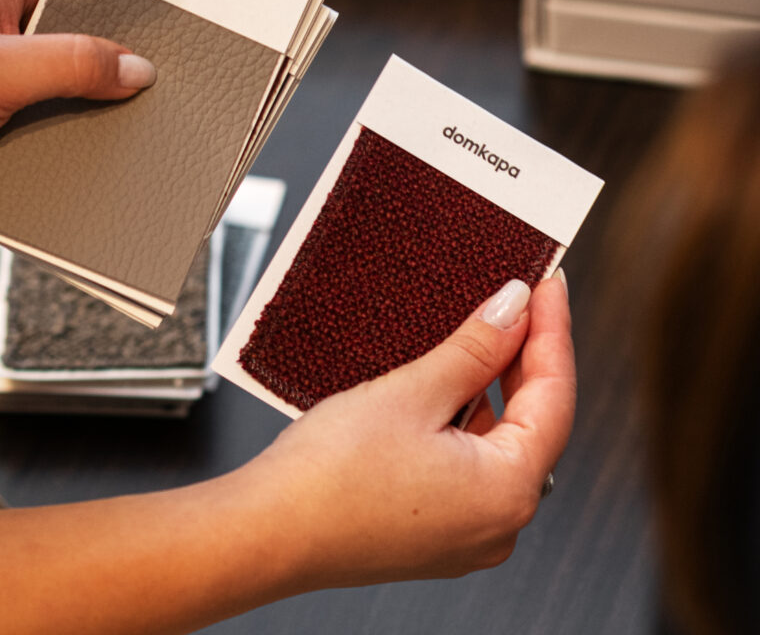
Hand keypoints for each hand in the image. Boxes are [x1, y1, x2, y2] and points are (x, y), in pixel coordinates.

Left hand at [0, 0, 154, 205]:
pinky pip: (59, 106)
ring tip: (148, 94)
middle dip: (126, 15)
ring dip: (106, 80)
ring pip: (76, 58)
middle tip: (170, 32)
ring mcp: (8, 65)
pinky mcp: (5, 110)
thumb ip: (67, 65)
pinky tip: (108, 137)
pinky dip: (84, 119)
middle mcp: (8, 17)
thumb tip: (134, 68)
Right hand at [236, 273, 574, 591]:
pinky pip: (466, 473)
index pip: (555, 396)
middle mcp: (500, 525)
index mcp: (508, 491)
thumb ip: (473, 349)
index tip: (545, 285)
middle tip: (512, 303)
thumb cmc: (326, 478)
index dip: (551, 331)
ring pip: (495, 449)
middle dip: (520, 363)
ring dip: (486, 395)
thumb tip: (513, 311)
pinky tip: (438, 394)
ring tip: (469, 341)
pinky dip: (460, 429)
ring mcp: (467, 538)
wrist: (267, 533)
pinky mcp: (434, 539)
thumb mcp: (409, 394)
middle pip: (533, 425)